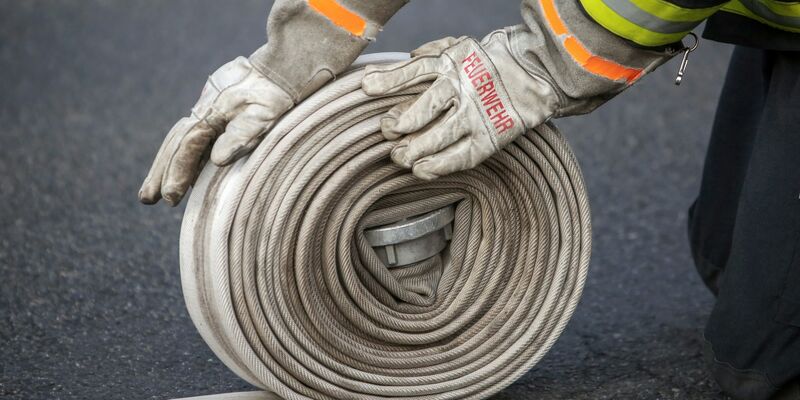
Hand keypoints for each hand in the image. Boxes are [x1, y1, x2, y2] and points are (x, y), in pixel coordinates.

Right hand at [139, 57, 292, 205]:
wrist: (282, 68)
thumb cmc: (275, 95)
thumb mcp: (263, 116)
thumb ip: (240, 136)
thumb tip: (217, 160)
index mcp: (211, 114)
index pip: (187, 148)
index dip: (177, 173)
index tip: (170, 198)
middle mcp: (203, 111)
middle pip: (175, 145)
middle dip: (160, 172)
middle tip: (147, 199)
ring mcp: (207, 109)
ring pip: (180, 140)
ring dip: (166, 165)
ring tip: (153, 191)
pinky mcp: (215, 110)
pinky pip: (193, 137)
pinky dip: (184, 155)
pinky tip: (185, 172)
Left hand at [361, 37, 532, 180]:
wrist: (535, 74)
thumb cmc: (486, 64)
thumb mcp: (457, 49)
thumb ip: (427, 55)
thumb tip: (397, 63)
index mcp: (452, 63)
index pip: (416, 70)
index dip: (390, 80)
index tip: (367, 87)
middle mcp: (464, 88)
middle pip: (427, 106)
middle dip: (402, 122)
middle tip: (389, 131)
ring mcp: (477, 114)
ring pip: (441, 135)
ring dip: (416, 149)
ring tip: (399, 157)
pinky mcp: (490, 138)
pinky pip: (461, 156)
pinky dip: (439, 166)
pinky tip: (420, 171)